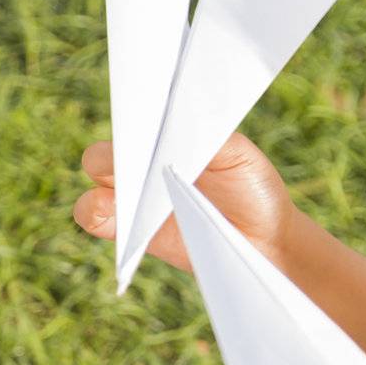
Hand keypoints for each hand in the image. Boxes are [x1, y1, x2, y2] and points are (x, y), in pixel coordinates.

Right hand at [73, 131, 293, 273]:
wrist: (269, 240)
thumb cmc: (253, 187)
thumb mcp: (237, 153)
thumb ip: (204, 136)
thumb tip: (172, 124)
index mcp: (164, 139)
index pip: (130, 124)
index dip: (127, 124)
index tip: (139, 132)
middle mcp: (145, 169)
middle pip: (103, 157)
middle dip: (111, 160)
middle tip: (135, 170)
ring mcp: (139, 204)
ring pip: (97, 194)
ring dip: (100, 195)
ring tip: (123, 203)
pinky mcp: (140, 237)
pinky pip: (104, 225)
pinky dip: (101, 221)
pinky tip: (119, 224)